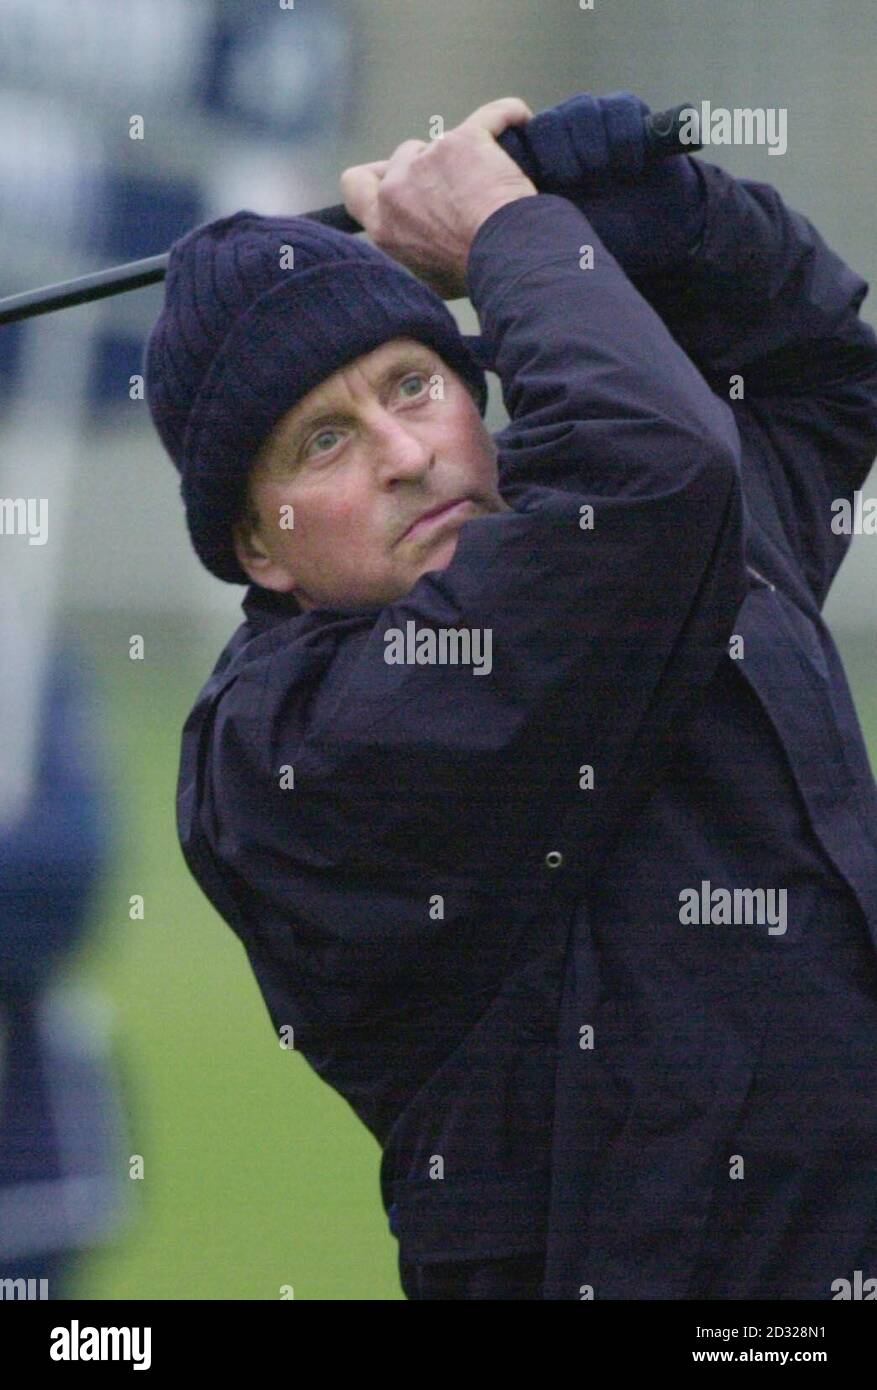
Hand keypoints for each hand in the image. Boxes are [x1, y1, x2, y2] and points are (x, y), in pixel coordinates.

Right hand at [340, 97, 538, 299]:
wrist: (504, 258)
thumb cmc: (470, 273)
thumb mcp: (425, 277)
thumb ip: (408, 246)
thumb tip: (415, 239)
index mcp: (382, 223)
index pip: (355, 183)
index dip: (375, 175)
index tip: (396, 176)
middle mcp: (397, 187)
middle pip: (405, 155)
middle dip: (429, 166)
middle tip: (459, 189)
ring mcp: (429, 157)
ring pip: (445, 140)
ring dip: (466, 155)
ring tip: (495, 179)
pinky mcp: (466, 139)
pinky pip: (493, 115)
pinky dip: (509, 116)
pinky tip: (521, 122)